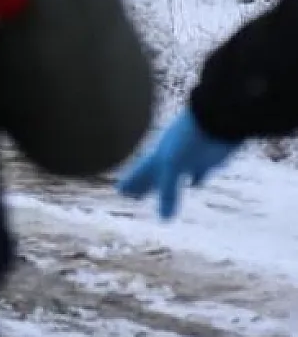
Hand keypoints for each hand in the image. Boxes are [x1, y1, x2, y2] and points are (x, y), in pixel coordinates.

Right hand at [116, 110, 238, 219]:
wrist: (217, 117)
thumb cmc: (189, 137)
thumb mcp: (173, 166)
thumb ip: (168, 192)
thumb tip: (164, 219)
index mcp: (157, 156)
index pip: (140, 172)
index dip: (131, 181)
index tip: (120, 191)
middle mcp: (170, 157)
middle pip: (154, 174)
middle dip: (144, 184)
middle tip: (134, 196)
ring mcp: (189, 157)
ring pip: (174, 174)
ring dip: (168, 184)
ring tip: (162, 192)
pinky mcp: (208, 159)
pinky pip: (199, 173)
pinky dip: (196, 180)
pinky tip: (196, 183)